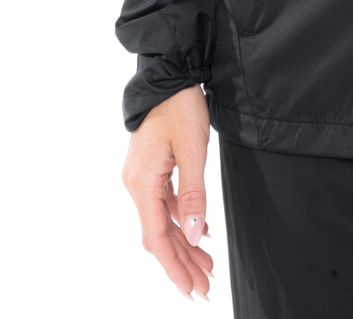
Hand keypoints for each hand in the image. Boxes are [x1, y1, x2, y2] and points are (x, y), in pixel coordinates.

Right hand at [122, 85, 213, 299]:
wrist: (168, 74)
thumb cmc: (180, 106)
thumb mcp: (193, 149)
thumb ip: (194, 194)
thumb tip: (195, 235)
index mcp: (141, 183)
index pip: (157, 238)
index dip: (175, 267)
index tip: (191, 289)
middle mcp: (136, 185)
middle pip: (160, 235)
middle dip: (183, 262)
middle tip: (205, 285)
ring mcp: (142, 177)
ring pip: (163, 221)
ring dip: (185, 243)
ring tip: (206, 265)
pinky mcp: (151, 169)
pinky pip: (165, 205)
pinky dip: (183, 220)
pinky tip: (200, 232)